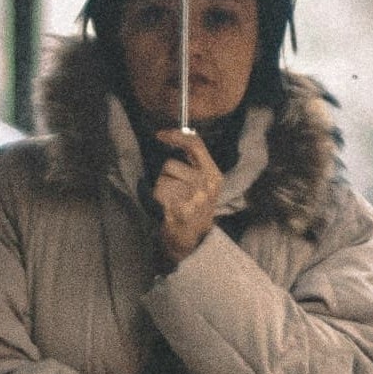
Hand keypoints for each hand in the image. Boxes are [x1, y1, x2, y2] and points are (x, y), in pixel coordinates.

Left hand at [151, 129, 223, 264]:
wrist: (195, 239)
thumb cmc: (195, 207)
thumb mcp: (203, 182)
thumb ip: (195, 159)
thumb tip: (178, 134)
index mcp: (214, 175)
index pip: (195, 145)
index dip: (176, 136)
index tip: (161, 135)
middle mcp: (207, 185)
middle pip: (171, 164)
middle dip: (167, 174)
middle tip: (175, 188)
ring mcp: (195, 198)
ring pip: (163, 178)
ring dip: (162, 187)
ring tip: (173, 199)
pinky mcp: (182, 209)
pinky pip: (159, 192)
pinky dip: (158, 198)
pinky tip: (168, 207)